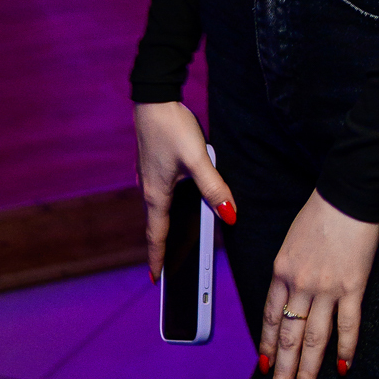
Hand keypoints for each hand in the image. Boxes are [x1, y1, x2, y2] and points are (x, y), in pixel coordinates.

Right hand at [134, 101, 237, 280]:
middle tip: (167, 266)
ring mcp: (149, 176)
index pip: (156, 235)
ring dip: (165, 225)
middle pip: (157, 224)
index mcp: (156, 194)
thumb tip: (230, 216)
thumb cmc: (173, 128)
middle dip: (162, 246)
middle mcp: (148, 188)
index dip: (158, 258)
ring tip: (173, 240)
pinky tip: (179, 201)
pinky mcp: (153, 163)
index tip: (156, 280)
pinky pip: (161, 192)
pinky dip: (168, 205)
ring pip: (159, 208)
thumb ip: (214, 188)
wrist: (154, 98)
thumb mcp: (198, 159)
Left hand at [260, 190, 378, 378]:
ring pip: (313, 339)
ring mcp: (326, 287)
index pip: (268, 318)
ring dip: (307, 371)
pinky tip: (343, 368)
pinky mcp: (352, 285)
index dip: (265, 346)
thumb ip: (289, 270)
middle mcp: (299, 284)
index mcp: (281, 272)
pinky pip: (348, 324)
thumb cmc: (321, 212)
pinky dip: (346, 348)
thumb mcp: (291, 241)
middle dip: (281, 372)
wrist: (348, 193)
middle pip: (287, 337)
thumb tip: (290, 295)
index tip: (263, 368)